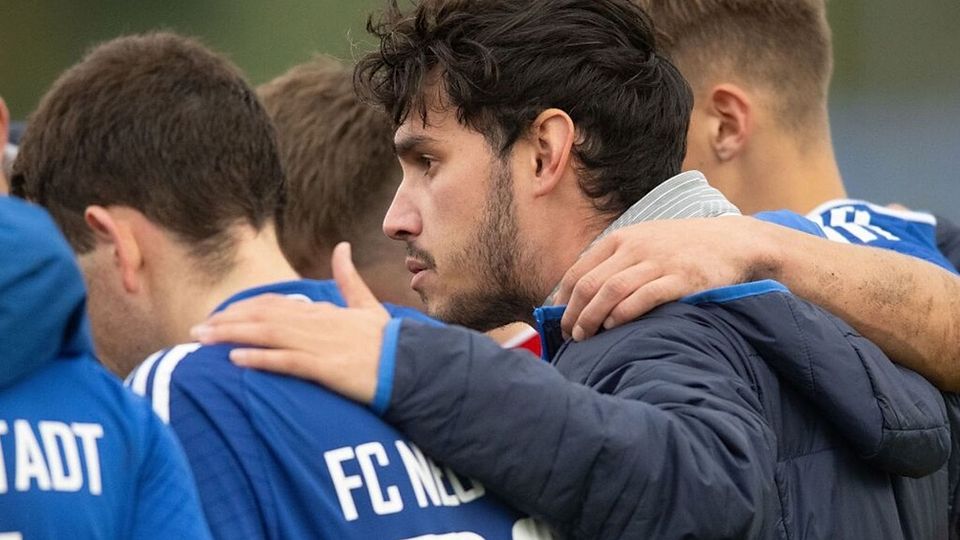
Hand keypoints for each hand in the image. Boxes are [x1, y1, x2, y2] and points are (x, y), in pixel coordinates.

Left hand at [190, 242, 389, 404]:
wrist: (412, 366)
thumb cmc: (389, 340)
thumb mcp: (368, 305)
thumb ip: (349, 278)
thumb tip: (342, 246)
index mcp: (324, 311)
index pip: (275, 304)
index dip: (243, 309)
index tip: (218, 317)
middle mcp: (318, 324)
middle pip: (263, 318)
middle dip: (226, 323)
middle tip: (194, 331)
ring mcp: (322, 346)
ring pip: (268, 335)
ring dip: (232, 337)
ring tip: (202, 342)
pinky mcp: (327, 369)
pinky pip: (288, 361)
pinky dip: (261, 359)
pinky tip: (236, 361)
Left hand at [555, 216, 774, 340]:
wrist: (731, 242)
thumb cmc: (681, 249)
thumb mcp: (643, 243)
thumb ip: (615, 263)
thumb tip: (580, 295)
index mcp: (621, 239)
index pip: (578, 271)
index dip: (563, 299)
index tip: (556, 319)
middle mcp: (636, 248)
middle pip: (590, 283)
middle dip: (573, 313)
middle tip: (569, 335)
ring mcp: (659, 262)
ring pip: (611, 291)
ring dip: (592, 317)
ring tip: (584, 337)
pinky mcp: (681, 279)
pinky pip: (644, 297)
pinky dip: (624, 313)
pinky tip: (613, 327)